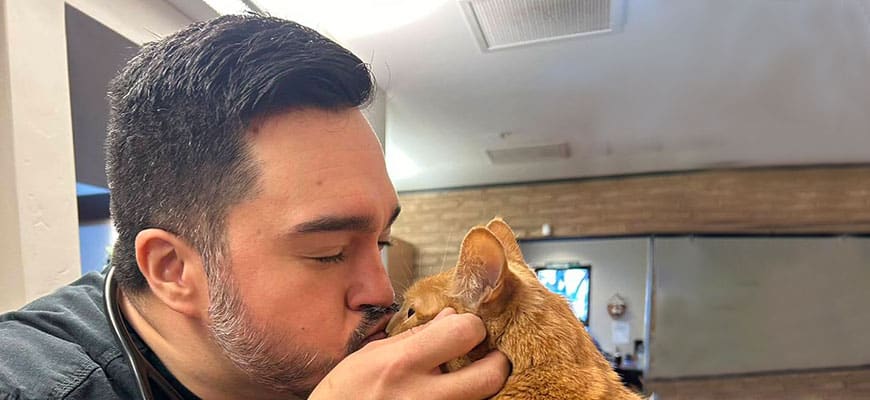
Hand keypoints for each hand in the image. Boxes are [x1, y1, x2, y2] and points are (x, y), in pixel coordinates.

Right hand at [309, 308, 509, 399]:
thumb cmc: (345, 395)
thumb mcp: (371, 355)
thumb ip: (414, 336)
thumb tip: (451, 316)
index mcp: (403, 364)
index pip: (464, 332)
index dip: (473, 326)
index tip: (468, 328)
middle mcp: (422, 396)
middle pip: (490, 376)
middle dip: (497, 362)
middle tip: (490, 356)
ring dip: (482, 387)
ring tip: (468, 377)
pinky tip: (451, 393)